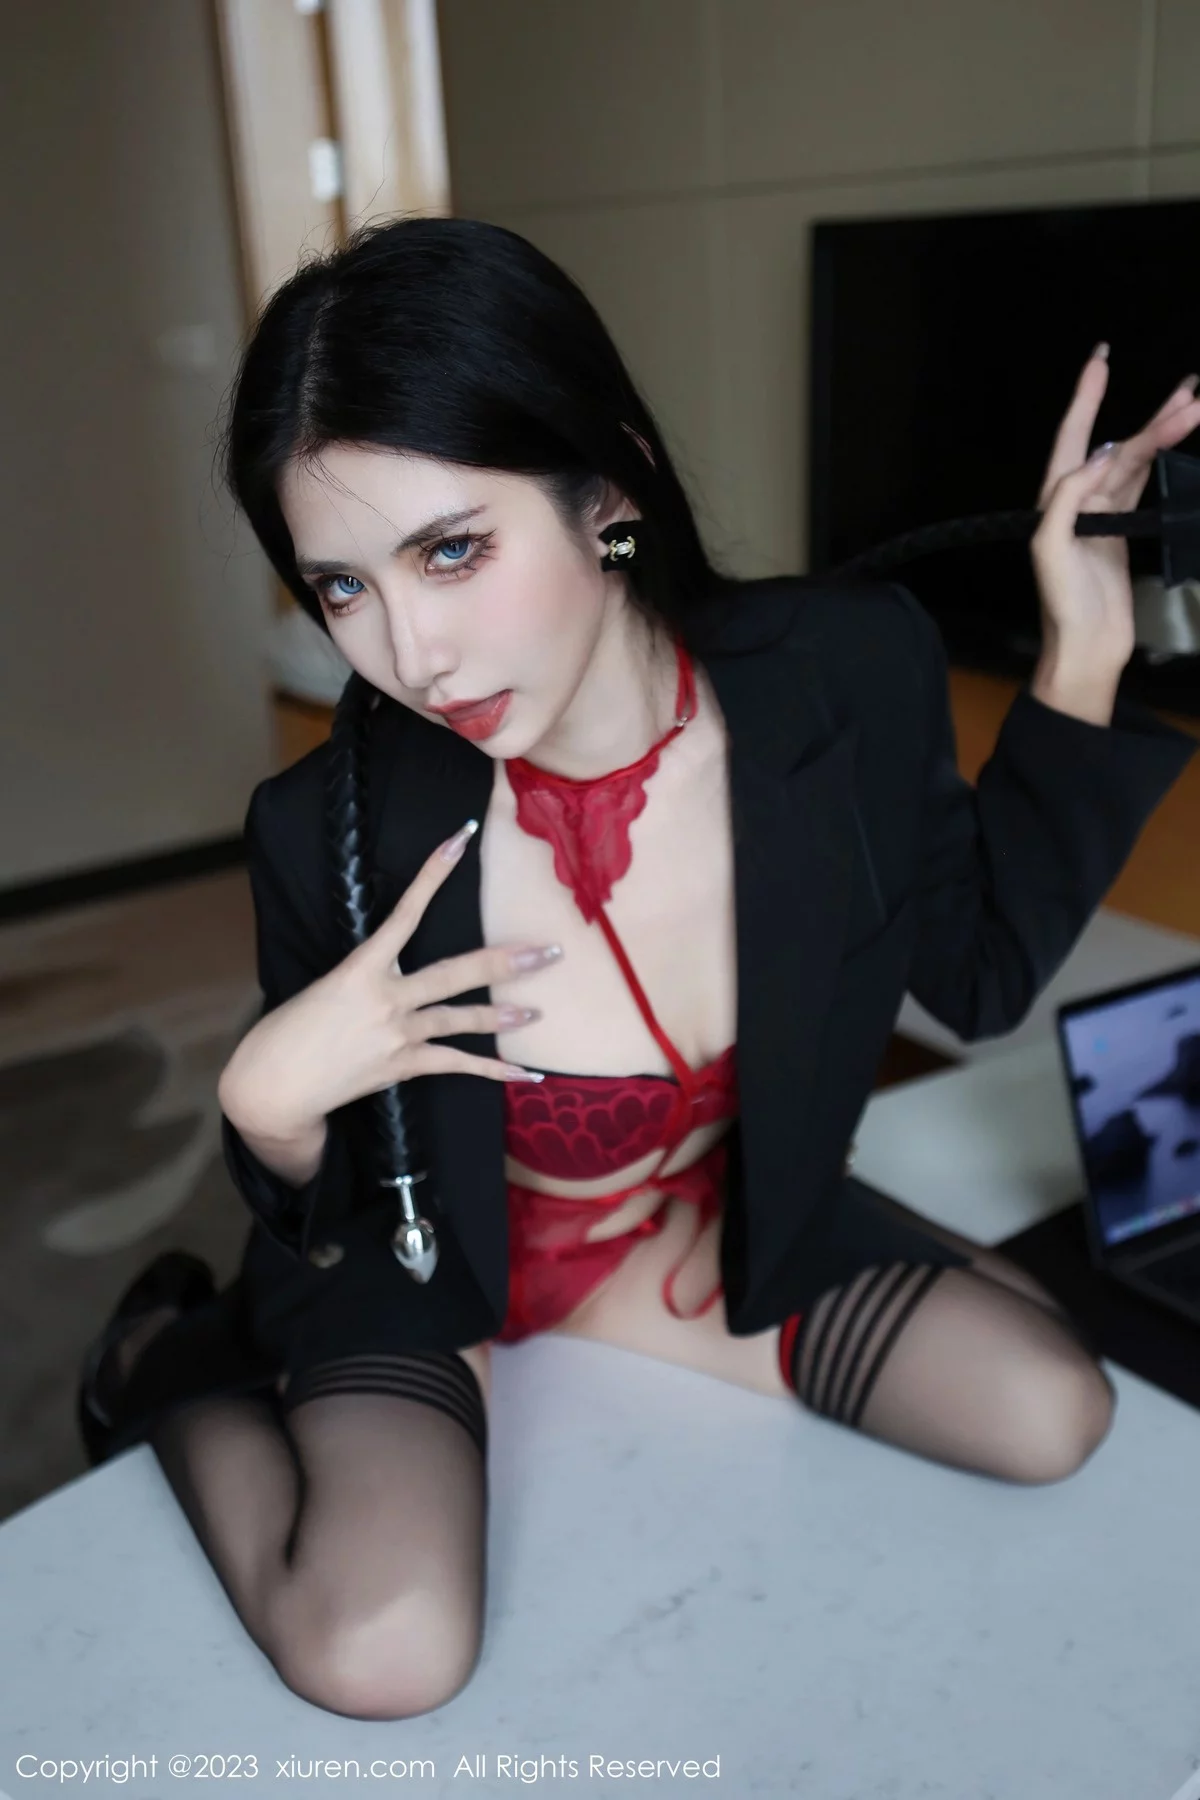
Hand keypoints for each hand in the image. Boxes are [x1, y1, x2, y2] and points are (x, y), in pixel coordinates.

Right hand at [218, 823, 562, 1138]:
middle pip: (456, 973)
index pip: (406, 911)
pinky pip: (455, 1066)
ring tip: (539, 1012)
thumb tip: (396, 965)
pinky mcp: (402, 1066)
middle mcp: (385, 997)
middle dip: (506, 962)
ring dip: (503, 1016)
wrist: (273, 1085)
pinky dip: (492, 1071)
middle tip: (550, 952)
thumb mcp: (326, 985)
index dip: (434, 873)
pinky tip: (524, 1075)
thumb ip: (368, 974)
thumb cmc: (291, 1030)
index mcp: (360, 967)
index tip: (462, 838)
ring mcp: (396, 1033)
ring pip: (460, 1019)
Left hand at [1030, 344, 1199, 673]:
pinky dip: (1159, 462)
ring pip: (1135, 463)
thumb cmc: (1061, 607)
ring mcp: (1100, 517)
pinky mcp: (1120, 534)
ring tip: (1196, 406)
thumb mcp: (1050, 551)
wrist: (1086, 649)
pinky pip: (1141, 486)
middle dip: (1152, 420)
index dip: (1085, 398)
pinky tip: (1176, 443)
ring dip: (1163, 435)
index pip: (1071, 438)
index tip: (1101, 359)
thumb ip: (1067, 500)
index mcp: (1053, 502)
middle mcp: (1075, 502)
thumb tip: (1102, 456)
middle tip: (1192, 393)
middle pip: (1116, 447)